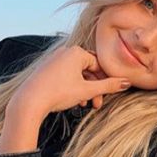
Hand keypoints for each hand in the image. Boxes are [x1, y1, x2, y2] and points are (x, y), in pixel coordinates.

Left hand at [0, 47, 130, 154]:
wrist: (30, 101)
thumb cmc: (58, 92)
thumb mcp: (87, 91)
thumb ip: (108, 86)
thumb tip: (126, 82)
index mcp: (76, 52)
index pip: (98, 65)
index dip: (105, 81)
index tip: (107, 95)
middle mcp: (64, 52)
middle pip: (88, 70)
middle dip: (94, 88)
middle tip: (96, 104)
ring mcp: (54, 60)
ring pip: (77, 75)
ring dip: (84, 90)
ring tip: (84, 105)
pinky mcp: (46, 69)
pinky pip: (65, 76)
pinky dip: (72, 87)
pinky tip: (73, 101)